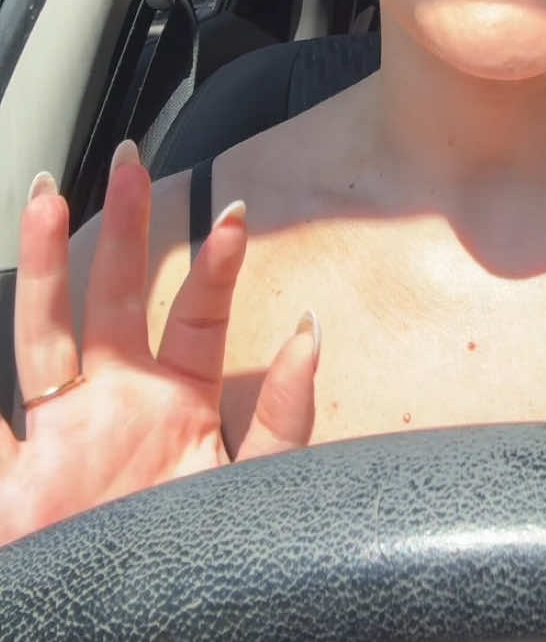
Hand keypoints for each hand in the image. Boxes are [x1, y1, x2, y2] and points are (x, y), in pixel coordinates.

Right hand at [0, 141, 319, 546]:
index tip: (235, 211)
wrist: (133, 632)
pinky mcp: (14, 486)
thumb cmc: (205, 570)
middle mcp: (118, 408)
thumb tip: (307, 327)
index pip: (198, 317)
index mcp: (179, 407)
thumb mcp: (255, 492)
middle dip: (124, 228)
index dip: (216, 264)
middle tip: (130, 161)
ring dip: (43, 264)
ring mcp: (61, 439)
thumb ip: (285, 419)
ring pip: (45, 332)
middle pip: (119, 298)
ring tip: (45, 193)